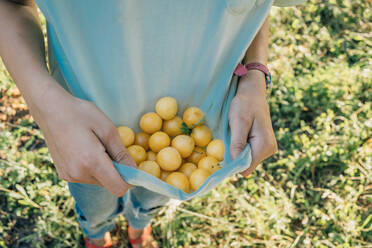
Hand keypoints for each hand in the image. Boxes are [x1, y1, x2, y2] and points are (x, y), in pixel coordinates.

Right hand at [30, 80, 135, 196]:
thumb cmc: (81, 114)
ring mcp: (69, 176)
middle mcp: (79, 174)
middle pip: (110, 184)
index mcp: (91, 162)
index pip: (119, 188)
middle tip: (110, 147)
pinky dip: (92, 168)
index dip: (130, 178)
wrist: (50, 109)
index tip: (130, 163)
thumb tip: (135, 171)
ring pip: (99, 181)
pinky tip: (85, 150)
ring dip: (104, 169)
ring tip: (95, 146)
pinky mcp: (64, 174)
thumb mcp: (108, 129)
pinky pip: (87, 177)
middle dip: (116, 171)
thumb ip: (122, 153)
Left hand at [228, 70, 276, 175]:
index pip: (246, 168)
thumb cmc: (244, 104)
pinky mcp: (263, 146)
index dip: (233, 163)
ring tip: (235, 134)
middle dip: (235, 155)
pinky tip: (239, 135)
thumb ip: (237, 143)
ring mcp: (267, 148)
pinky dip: (241, 147)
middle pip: (246, 165)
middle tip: (230, 138)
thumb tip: (235, 163)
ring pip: (246, 159)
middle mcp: (269, 150)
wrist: (253, 93)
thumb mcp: (238, 122)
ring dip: (237, 150)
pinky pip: (248, 153)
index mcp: (265, 146)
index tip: (223, 152)